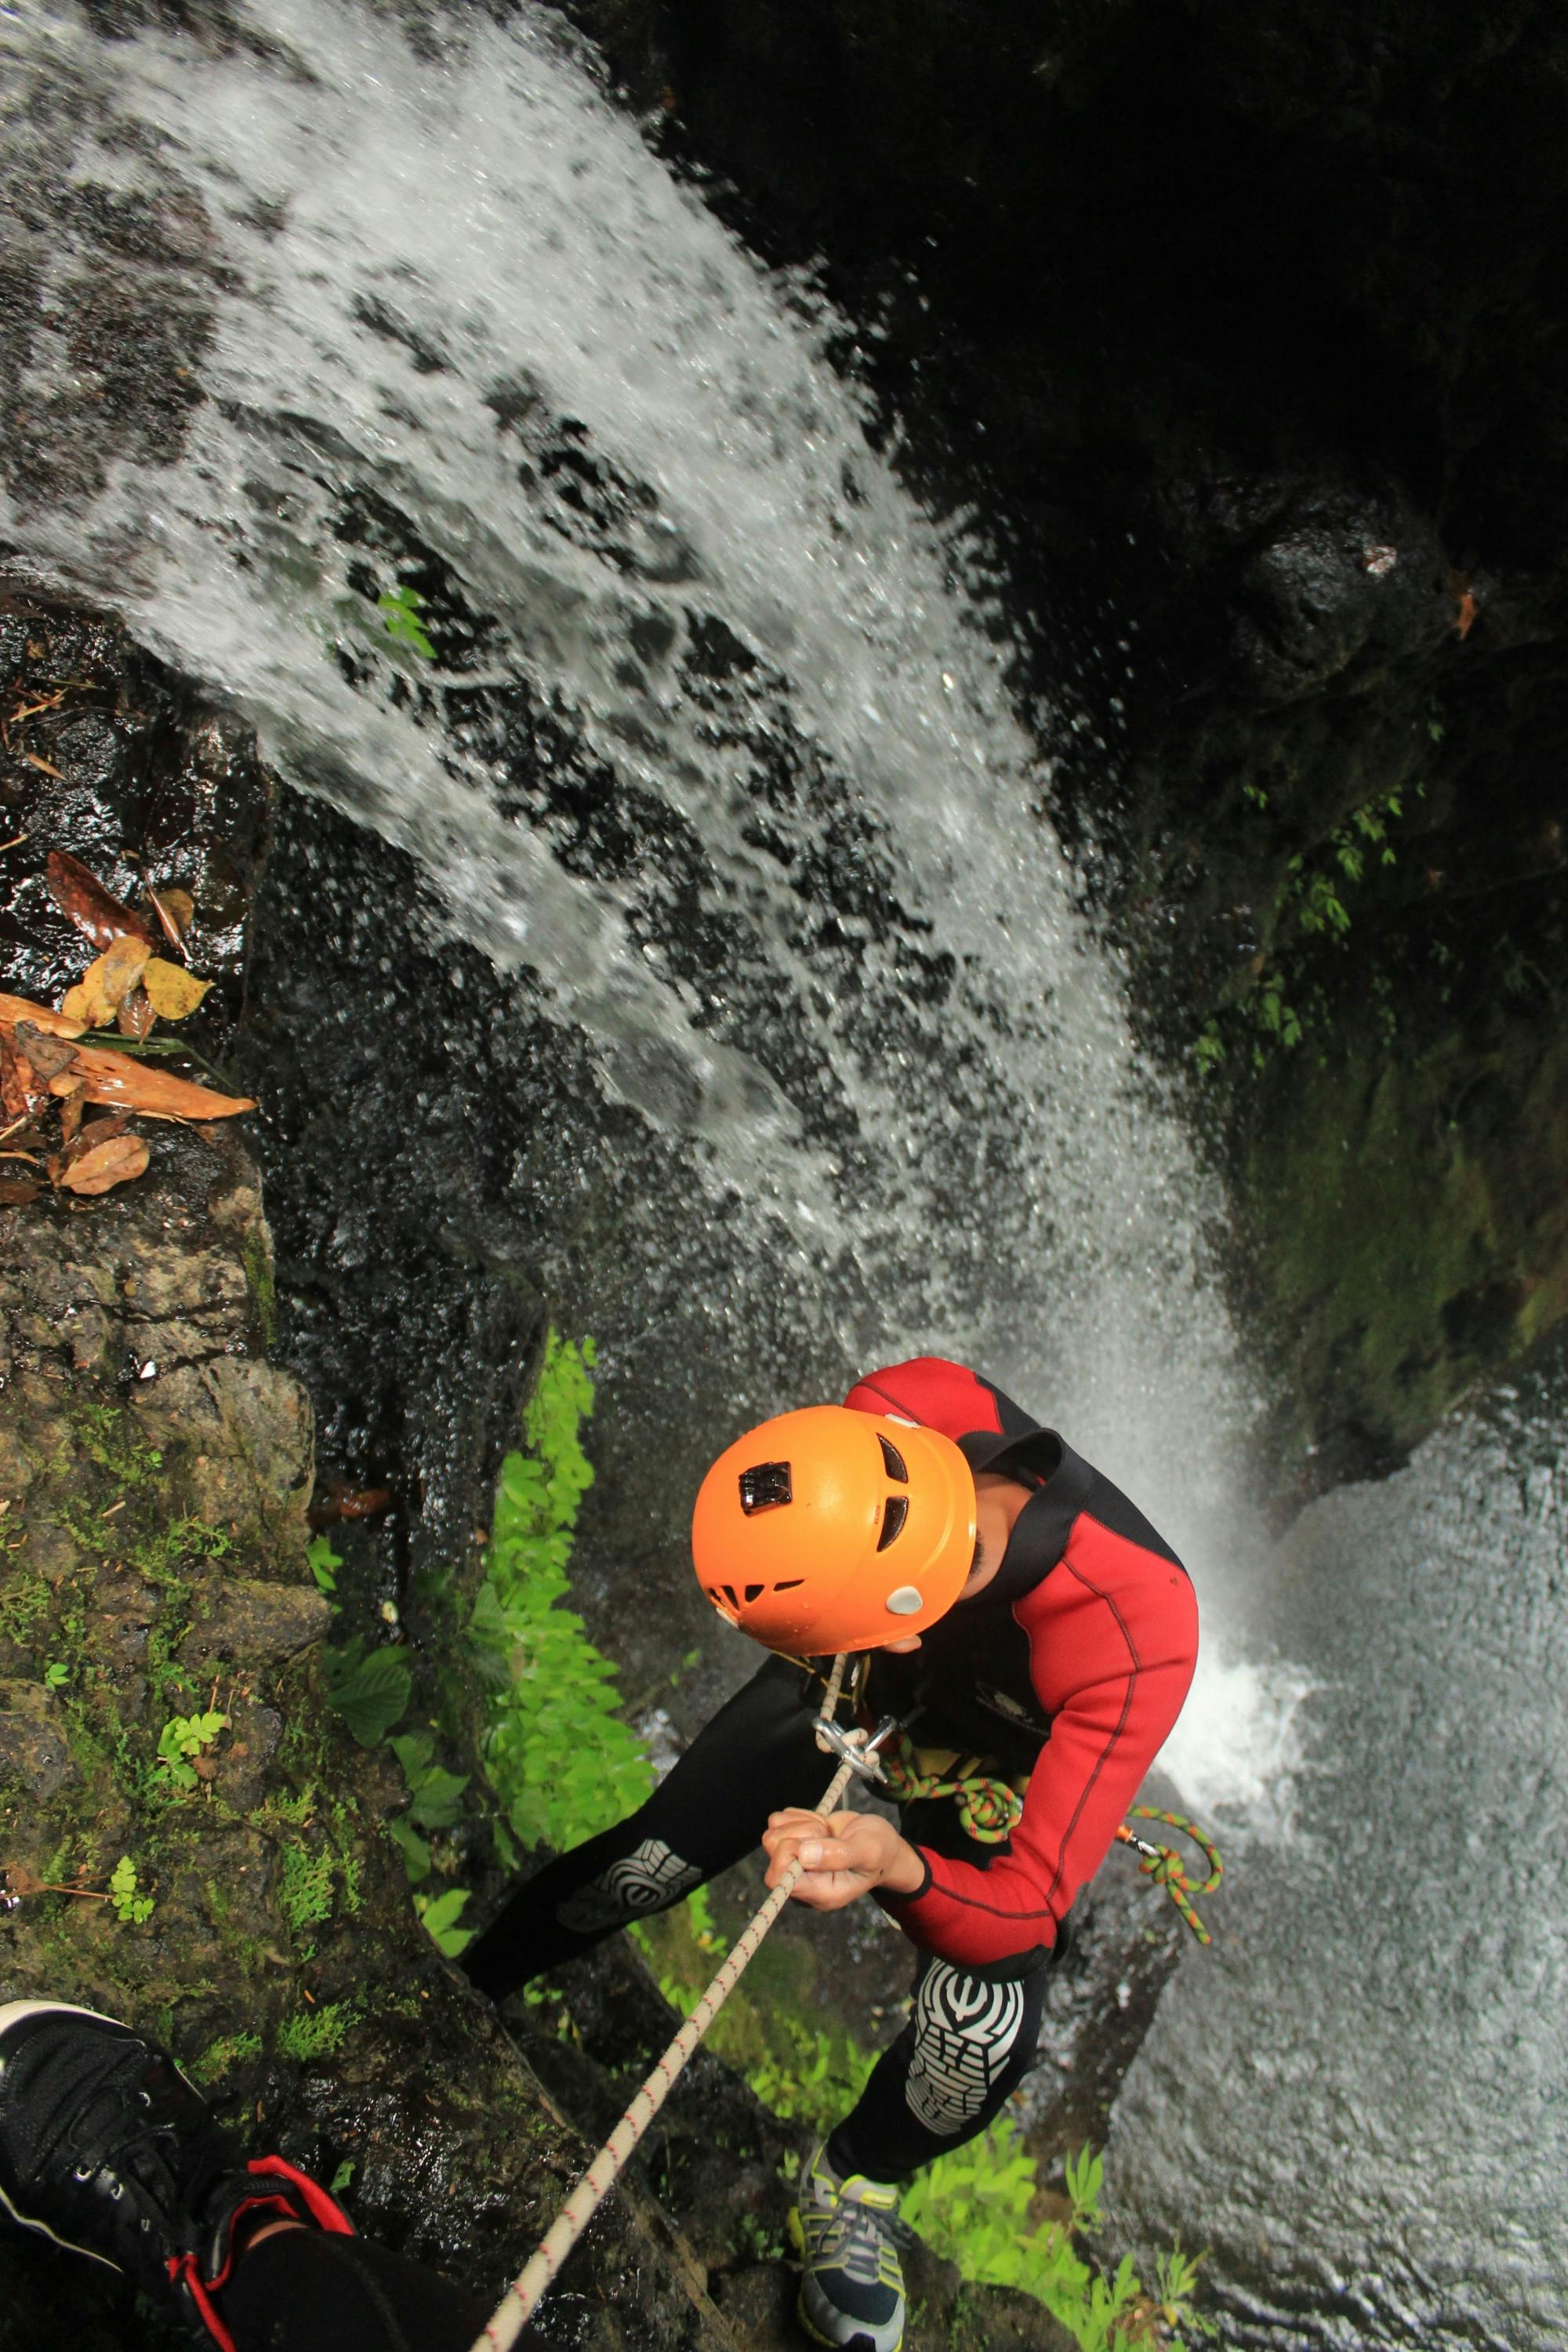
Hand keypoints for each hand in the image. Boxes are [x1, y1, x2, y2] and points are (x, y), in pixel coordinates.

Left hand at [761, 1807, 923, 1910]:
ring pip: (772, 1833)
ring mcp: (794, 1861)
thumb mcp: (868, 1852)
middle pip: (773, 1851)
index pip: (779, 1879)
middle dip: (800, 1833)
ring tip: (825, 1833)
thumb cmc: (879, 1851)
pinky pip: (778, 1820)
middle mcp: (802, 1880)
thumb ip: (839, 1855)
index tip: (814, 1842)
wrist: (878, 1840)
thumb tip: (803, 1855)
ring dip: (801, 1824)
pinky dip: (799, 1816)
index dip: (788, 1855)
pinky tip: (820, 1826)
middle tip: (827, 1835)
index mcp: (820, 1892)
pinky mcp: (791, 1840)